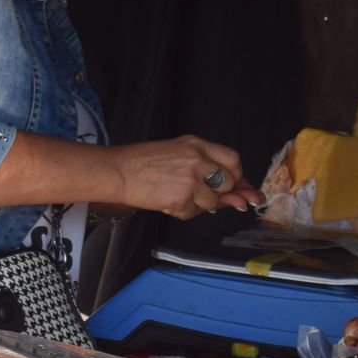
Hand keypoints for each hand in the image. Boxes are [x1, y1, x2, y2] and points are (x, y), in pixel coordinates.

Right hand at [111, 135, 262, 218]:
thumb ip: (206, 166)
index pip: (233, 160)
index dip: (236, 176)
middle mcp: (198, 159)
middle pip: (229, 182)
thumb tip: (238, 189)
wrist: (119, 171)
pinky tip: (168, 202)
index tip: (235, 186)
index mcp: (197, 145)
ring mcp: (191, 179)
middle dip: (221, 193)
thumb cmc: (143, 162)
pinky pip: (193, 212)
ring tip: (178, 195)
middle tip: (201, 194)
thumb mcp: (178, 153)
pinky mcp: (182, 198)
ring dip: (199, 205)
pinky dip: (183, 212)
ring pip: (213, 202)